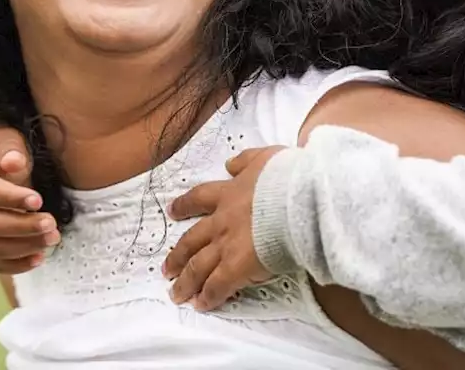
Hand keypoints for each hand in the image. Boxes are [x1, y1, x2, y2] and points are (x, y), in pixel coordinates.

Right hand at [0, 124, 58, 273]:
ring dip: (24, 246)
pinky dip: (17, 264)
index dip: (11, 198)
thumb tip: (13, 163)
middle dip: (22, 227)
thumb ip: (11, 148)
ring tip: (52, 238)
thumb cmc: (6, 147)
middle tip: (52, 224)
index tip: (38, 200)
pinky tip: (39, 258)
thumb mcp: (8, 138)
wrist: (0, 158)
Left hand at [162, 146, 283, 310]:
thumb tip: (230, 163)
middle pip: (191, 240)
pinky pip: (217, 286)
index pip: (199, 198)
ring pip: (197, 266)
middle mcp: (221, 221)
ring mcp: (226, 245)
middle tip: (166, 268)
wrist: (298, 198)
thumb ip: (245, 161)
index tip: (173, 212)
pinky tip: (201, 305)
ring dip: (186, 281)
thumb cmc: (288, 177)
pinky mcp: (236, 267)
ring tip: (177, 293)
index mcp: (229, 193)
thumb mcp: (264, 158)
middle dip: (177, 255)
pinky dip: (208, 297)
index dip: (184, 206)